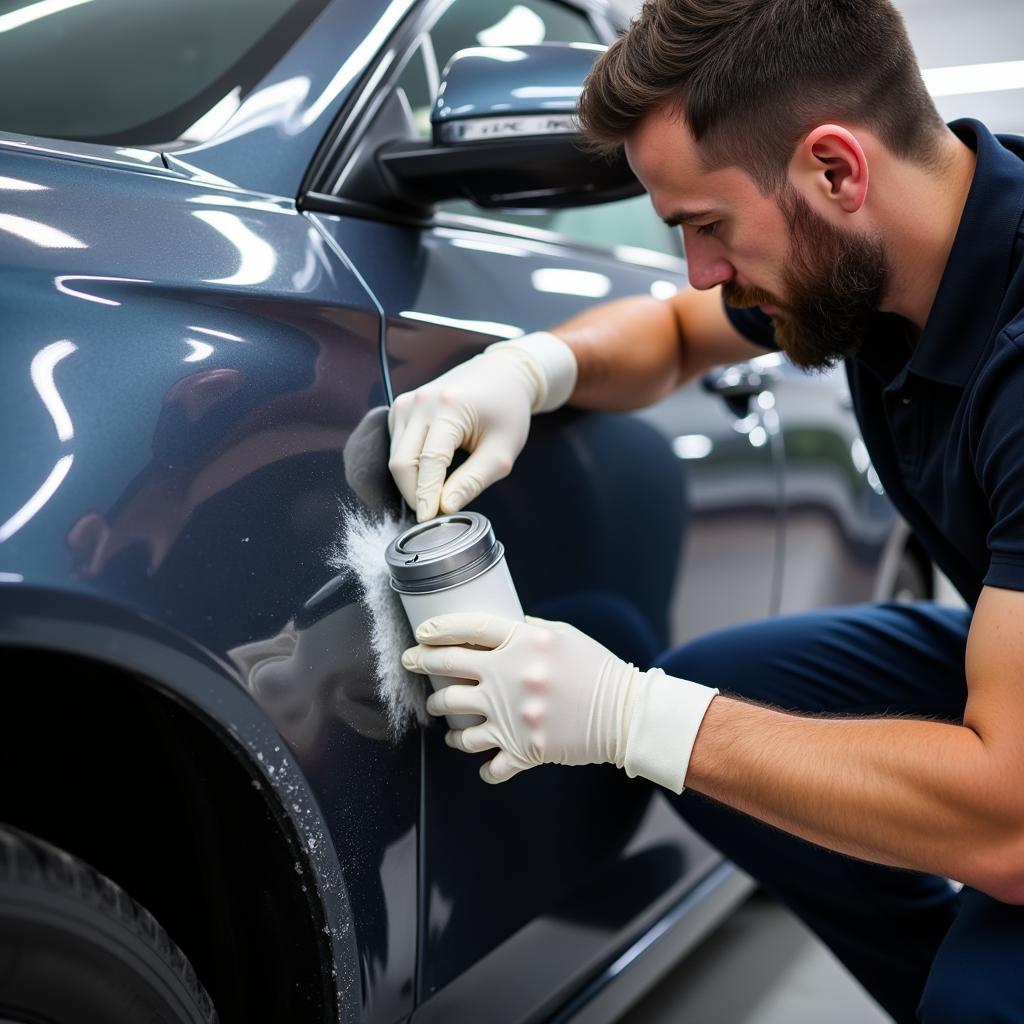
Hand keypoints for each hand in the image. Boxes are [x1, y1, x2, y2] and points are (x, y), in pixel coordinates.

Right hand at [387, 332, 576, 520]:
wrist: (501, 374)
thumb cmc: (507, 410)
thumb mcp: (501, 451)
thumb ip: (473, 481)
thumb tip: (446, 508)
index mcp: (448, 408)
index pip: (429, 463)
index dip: (426, 497)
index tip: (429, 522)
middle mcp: (420, 402)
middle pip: (402, 463)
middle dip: (414, 494)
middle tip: (433, 514)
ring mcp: (407, 402)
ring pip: (395, 457)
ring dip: (411, 481)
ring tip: (436, 493)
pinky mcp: (401, 407)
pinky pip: (396, 446)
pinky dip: (410, 466)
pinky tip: (431, 472)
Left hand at [401, 613, 718, 789]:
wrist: (626, 714)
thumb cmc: (596, 670)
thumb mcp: (562, 636)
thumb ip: (525, 632)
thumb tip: (494, 633)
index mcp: (523, 643)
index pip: (467, 628)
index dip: (437, 628)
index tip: (421, 632)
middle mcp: (510, 677)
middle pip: (449, 668)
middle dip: (421, 663)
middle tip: (410, 662)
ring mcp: (511, 716)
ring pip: (454, 718)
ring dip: (441, 713)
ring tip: (441, 711)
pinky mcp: (522, 749)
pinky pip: (488, 764)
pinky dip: (482, 765)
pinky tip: (481, 761)